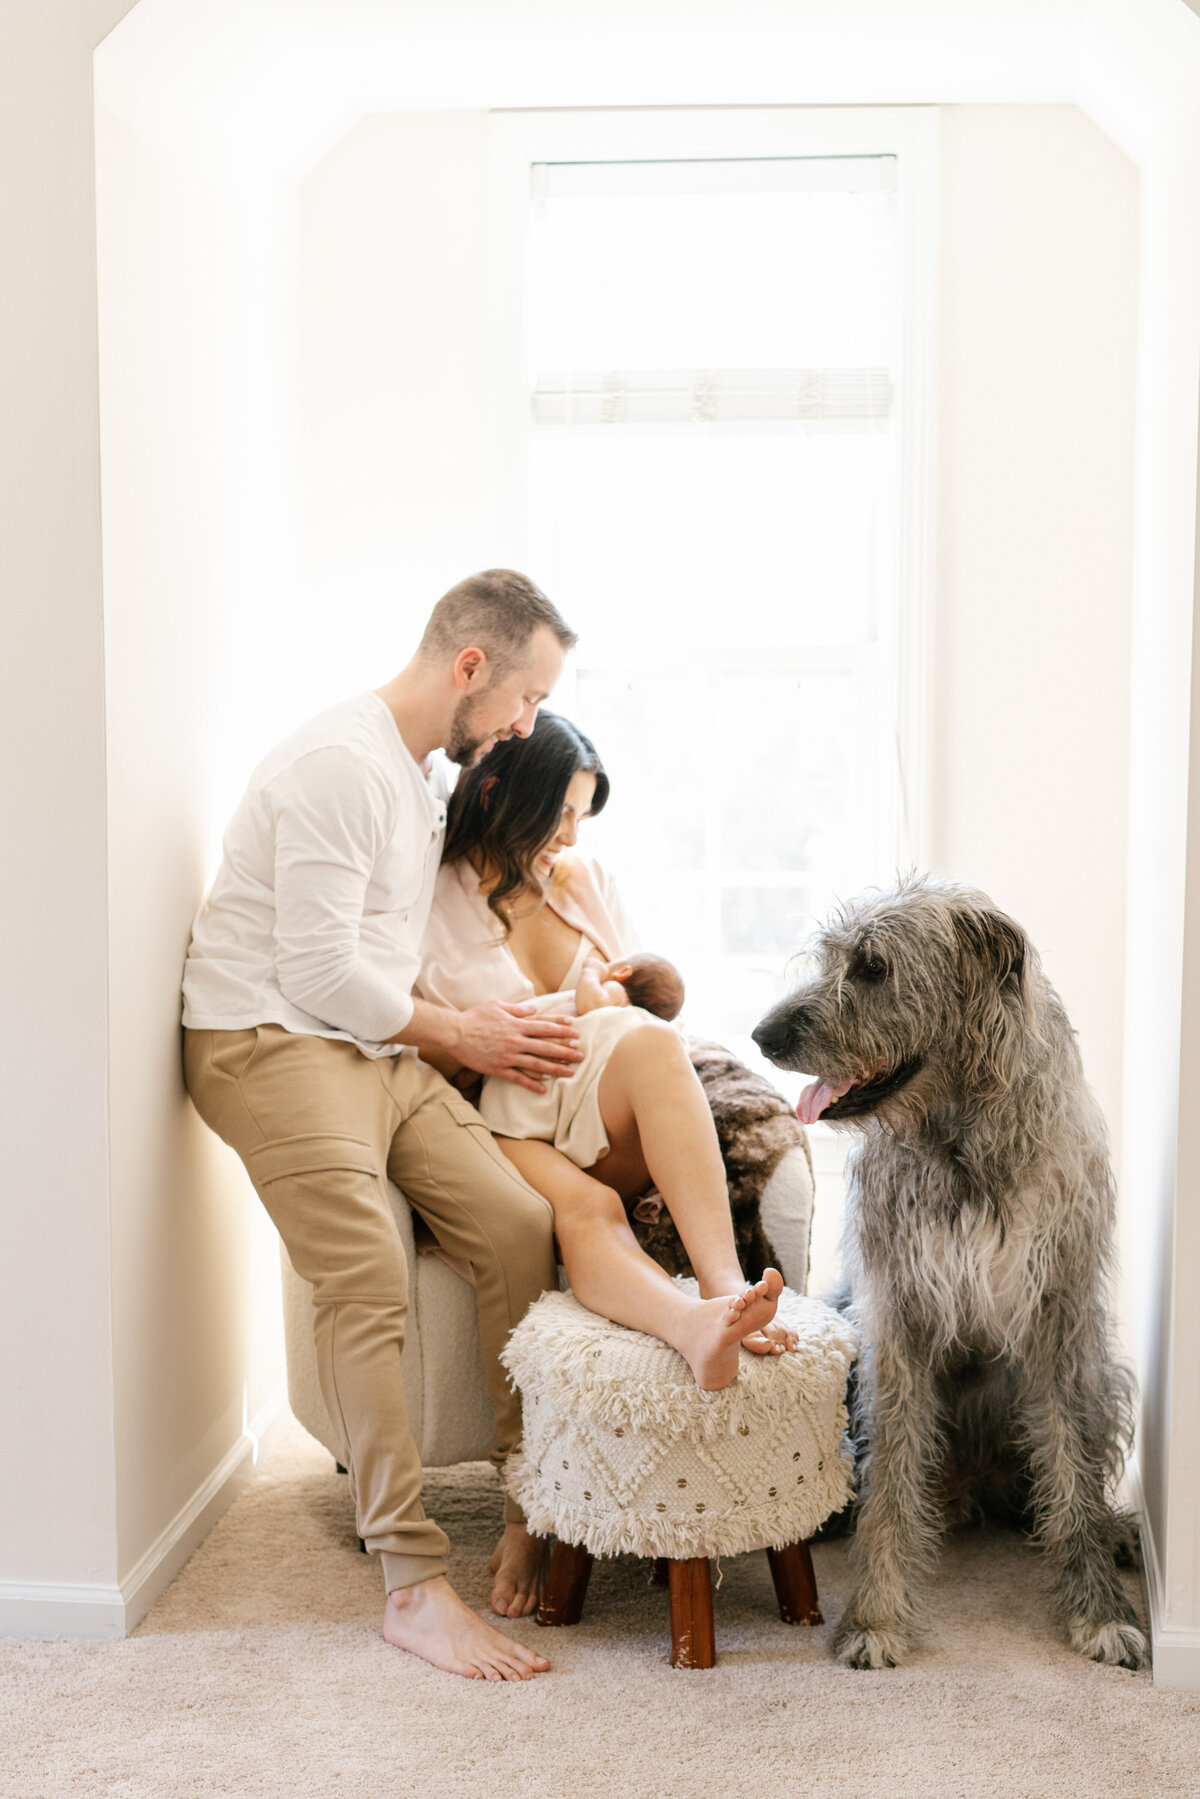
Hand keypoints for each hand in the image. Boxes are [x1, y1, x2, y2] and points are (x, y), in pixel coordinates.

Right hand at [455, 1001, 581, 1093]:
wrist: (455, 1033)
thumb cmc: (475, 1017)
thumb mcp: (497, 1006)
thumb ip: (518, 1009)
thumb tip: (534, 1009)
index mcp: (516, 1024)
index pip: (545, 1027)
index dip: (563, 1030)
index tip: (577, 1033)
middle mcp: (515, 1040)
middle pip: (546, 1047)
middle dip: (566, 1051)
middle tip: (582, 1056)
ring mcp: (508, 1056)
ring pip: (536, 1065)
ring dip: (555, 1069)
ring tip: (570, 1073)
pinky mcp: (498, 1069)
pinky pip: (518, 1078)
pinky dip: (532, 1084)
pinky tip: (544, 1089)